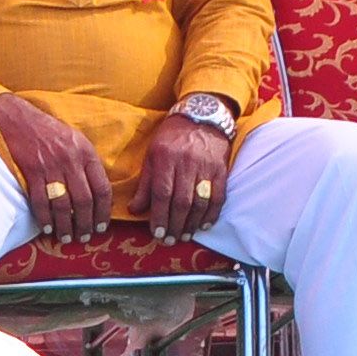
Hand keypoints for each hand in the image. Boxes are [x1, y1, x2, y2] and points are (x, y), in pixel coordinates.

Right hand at [0, 91, 110, 241]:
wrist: (15, 116)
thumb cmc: (45, 129)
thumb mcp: (73, 139)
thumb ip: (85, 162)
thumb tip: (94, 191)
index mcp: (86, 151)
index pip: (102, 188)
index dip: (103, 211)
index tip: (102, 226)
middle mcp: (71, 159)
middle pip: (84, 200)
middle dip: (86, 224)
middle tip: (84, 238)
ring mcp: (51, 165)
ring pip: (63, 204)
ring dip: (66, 226)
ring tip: (66, 238)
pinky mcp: (32, 170)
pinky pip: (41, 201)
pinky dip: (45, 218)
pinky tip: (47, 228)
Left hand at [128, 109, 235, 238]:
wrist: (202, 115)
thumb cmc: (172, 137)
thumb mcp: (152, 155)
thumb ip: (145, 184)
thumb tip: (134, 210)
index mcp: (165, 158)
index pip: (162, 193)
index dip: (159, 216)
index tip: (156, 233)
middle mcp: (186, 162)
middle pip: (181, 201)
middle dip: (174, 225)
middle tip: (169, 240)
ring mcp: (206, 166)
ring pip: (199, 202)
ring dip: (192, 224)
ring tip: (184, 236)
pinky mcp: (221, 169)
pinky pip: (218, 196)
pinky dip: (211, 214)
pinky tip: (204, 226)